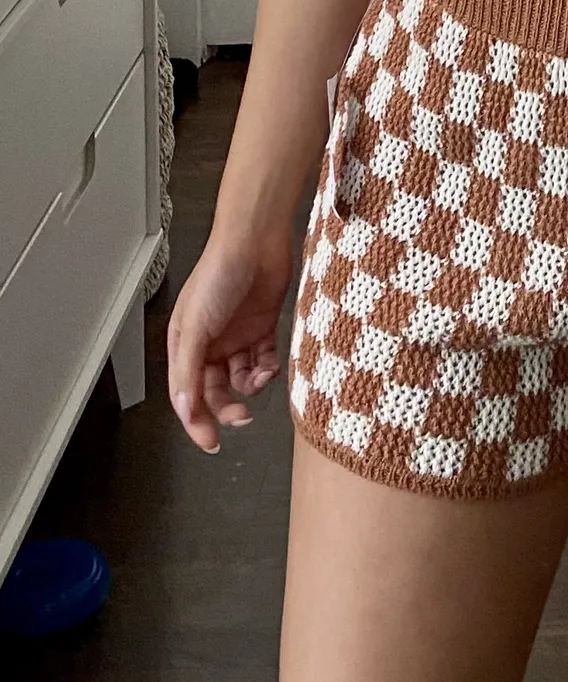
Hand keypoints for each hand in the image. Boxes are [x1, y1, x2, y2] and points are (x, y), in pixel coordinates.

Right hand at [166, 224, 293, 451]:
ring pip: (241, 378)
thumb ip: (189, 369)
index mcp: (185, 342)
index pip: (187, 392)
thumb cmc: (219, 274)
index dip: (196, 420)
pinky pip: (264, 361)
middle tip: (242, 416)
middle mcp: (210, 342)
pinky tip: (269, 365)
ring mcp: (236, 335)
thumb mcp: (196, 326)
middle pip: (216, 390)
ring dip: (250, 386)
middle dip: (227, 406)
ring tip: (259, 378)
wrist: (256, 239)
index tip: (211, 442)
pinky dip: (267, 369)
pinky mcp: (262, 327)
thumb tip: (185, 409)